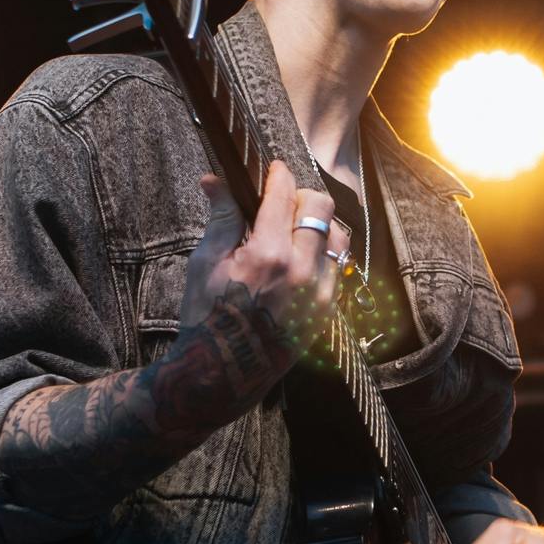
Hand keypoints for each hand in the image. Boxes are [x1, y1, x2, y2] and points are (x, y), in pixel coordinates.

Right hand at [179, 161, 349, 346]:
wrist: (222, 373)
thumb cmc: (206, 316)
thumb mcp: (205, 263)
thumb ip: (221, 217)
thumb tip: (215, 179)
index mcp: (268, 254)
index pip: (285, 194)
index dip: (278, 174)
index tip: (272, 170)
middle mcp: (301, 271)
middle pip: (321, 206)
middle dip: (300, 196)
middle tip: (280, 204)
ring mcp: (320, 293)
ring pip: (339, 235)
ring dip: (319, 225)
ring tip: (293, 234)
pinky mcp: (327, 311)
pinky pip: (338, 267)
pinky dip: (323, 254)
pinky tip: (299, 261)